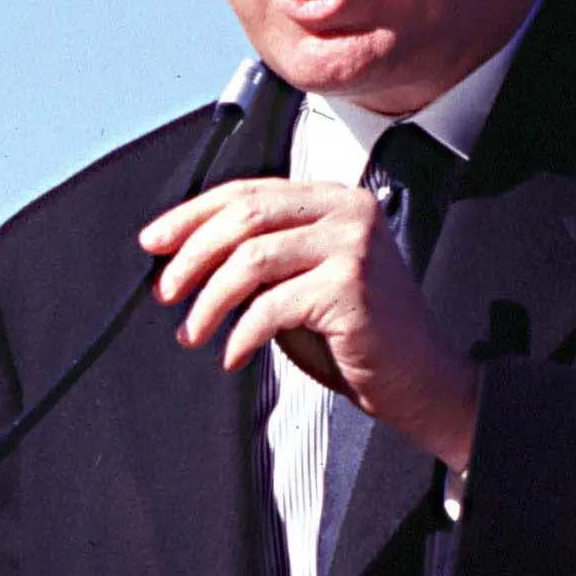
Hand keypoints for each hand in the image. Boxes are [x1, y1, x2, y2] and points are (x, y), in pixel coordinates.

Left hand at [139, 177, 479, 468]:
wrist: (422, 382)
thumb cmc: (357, 335)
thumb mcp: (302, 280)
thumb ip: (260, 257)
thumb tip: (182, 256)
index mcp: (334, 199)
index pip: (248, 192)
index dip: (192, 215)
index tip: (153, 243)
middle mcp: (347, 212)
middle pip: (245, 218)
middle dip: (192, 256)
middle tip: (164, 292)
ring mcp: (353, 247)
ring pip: (251, 260)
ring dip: (209, 301)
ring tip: (192, 333)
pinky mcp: (350, 288)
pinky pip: (271, 306)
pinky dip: (242, 335)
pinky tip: (232, 355)